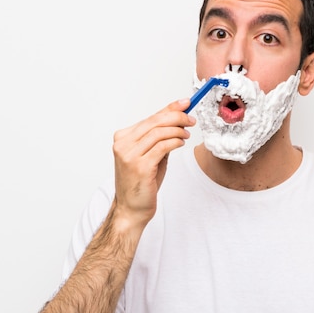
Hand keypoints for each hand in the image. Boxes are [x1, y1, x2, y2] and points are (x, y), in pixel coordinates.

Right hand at [112, 99, 194, 226]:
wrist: (131, 209)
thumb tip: (178, 119)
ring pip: (159, 132)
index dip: (169, 108)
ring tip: (187, 134)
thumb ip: (159, 138)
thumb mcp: (150, 155)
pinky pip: (162, 147)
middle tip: (191, 119)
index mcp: (122, 138)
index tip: (185, 103)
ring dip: (178, 130)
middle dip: (176, 117)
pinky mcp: (140, 166)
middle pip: (154, 122)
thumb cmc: (142, 182)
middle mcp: (123, 144)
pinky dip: (175, 142)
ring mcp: (130, 155)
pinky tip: (181, 143)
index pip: (150, 118)